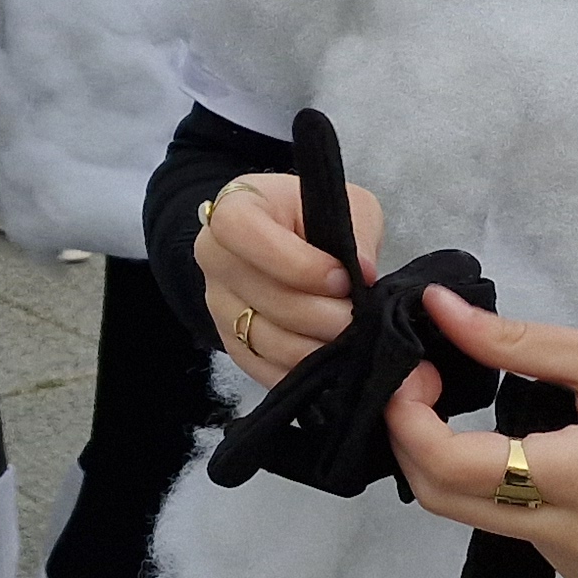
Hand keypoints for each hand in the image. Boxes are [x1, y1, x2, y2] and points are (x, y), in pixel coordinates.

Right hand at [195, 170, 383, 389]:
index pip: (243, 234)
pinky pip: (265, 369)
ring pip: (266, 340)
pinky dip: (304, 370)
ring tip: (351, 339)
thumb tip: (364, 272)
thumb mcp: (343, 206)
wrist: (284, 241)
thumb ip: (356, 232)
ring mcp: (218, 305)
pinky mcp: (231, 342)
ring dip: (316, 348)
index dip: (295, 263)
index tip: (341, 279)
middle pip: (263, 298)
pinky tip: (332, 359)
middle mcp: (214, 257)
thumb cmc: (313, 219)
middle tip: (359, 318)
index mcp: (232, 210)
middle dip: (321, 315)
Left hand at [386, 285, 577, 577]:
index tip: (414, 372)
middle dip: (416, 442)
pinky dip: (507, 491)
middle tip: (431, 385)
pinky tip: (541, 452)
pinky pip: (524, 531)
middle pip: (447, 501)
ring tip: (486, 410)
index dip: (409, 418)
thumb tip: (437, 308)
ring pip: (480, 519)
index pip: (449, 465)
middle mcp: (572, 539)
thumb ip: (516, 341)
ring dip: (462, 465)